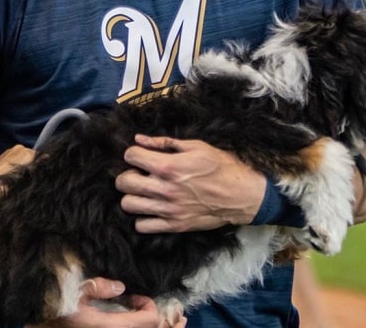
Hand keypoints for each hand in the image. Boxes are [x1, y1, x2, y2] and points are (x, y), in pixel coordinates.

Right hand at [36, 278, 184, 327]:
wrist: (44, 323)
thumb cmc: (56, 306)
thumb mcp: (74, 290)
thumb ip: (98, 287)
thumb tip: (121, 287)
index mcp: (110, 327)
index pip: (149, 321)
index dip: (150, 306)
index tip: (138, 297)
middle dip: (164, 324)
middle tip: (171, 315)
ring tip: (177, 324)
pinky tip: (156, 327)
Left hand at [116, 135, 264, 232]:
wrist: (241, 195)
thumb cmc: (220, 166)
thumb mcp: (195, 146)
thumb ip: (164, 143)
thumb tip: (140, 138)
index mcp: (168, 166)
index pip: (131, 156)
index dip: (133, 153)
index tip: (140, 155)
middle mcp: (164, 189)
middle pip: (124, 182)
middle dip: (126, 174)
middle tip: (138, 173)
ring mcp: (168, 210)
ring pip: (128, 205)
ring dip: (132, 195)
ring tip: (143, 191)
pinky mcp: (174, 226)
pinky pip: (142, 226)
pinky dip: (142, 217)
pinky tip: (151, 208)